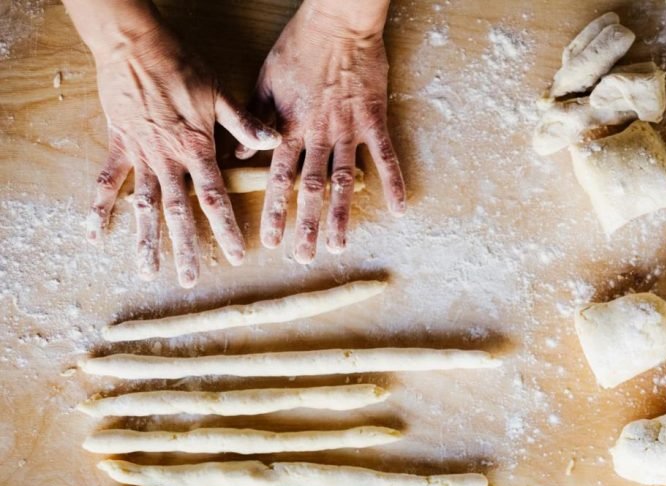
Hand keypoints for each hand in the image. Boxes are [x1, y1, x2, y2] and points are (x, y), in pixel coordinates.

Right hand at [84, 15, 279, 286]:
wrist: (135, 45)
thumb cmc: (181, 66)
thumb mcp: (220, 94)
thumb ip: (245, 124)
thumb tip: (274, 142)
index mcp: (197, 150)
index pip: (216, 199)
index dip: (227, 230)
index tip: (238, 256)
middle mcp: (168, 160)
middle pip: (179, 213)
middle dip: (186, 248)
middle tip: (191, 280)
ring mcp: (140, 155)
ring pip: (144, 206)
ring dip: (145, 240)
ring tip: (147, 271)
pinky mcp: (118, 145)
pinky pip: (107, 181)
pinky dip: (98, 208)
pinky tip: (93, 234)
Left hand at [237, 0, 405, 261]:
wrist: (338, 22)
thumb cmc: (299, 47)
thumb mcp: (264, 80)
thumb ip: (255, 120)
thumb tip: (240, 155)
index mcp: (290, 126)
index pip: (279, 177)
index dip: (275, 210)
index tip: (270, 240)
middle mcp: (318, 134)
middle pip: (310, 188)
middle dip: (305, 225)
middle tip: (303, 257)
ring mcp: (349, 129)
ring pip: (344, 180)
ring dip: (341, 215)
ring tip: (338, 246)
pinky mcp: (375, 119)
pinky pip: (386, 156)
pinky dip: (394, 182)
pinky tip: (400, 208)